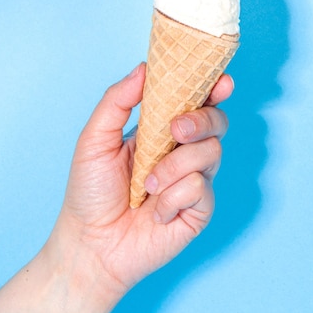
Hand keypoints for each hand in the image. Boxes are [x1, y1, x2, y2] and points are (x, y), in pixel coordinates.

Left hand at [50, 63, 233, 304]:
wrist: (90, 244)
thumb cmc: (90, 192)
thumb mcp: (95, 139)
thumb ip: (117, 102)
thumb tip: (143, 68)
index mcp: (161, 131)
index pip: (195, 102)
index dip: (213, 88)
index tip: (221, 81)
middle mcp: (183, 152)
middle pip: (216, 121)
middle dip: (201, 120)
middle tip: (175, 131)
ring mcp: (194, 180)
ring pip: (210, 152)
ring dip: (174, 167)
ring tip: (145, 186)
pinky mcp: (199, 209)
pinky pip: (200, 188)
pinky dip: (172, 198)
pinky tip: (155, 212)